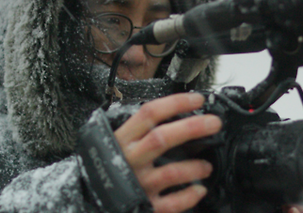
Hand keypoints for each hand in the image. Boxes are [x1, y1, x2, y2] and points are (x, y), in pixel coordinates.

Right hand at [114, 93, 221, 212]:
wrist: (88, 200)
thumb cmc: (107, 166)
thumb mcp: (115, 142)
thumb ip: (140, 131)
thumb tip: (176, 115)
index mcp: (123, 139)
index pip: (150, 113)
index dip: (176, 103)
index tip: (198, 100)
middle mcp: (130, 159)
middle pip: (162, 138)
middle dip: (192, 127)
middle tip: (214, 123)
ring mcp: (137, 184)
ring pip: (170, 172)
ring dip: (194, 167)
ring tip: (207, 165)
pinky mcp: (144, 206)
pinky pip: (171, 204)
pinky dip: (189, 196)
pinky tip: (199, 189)